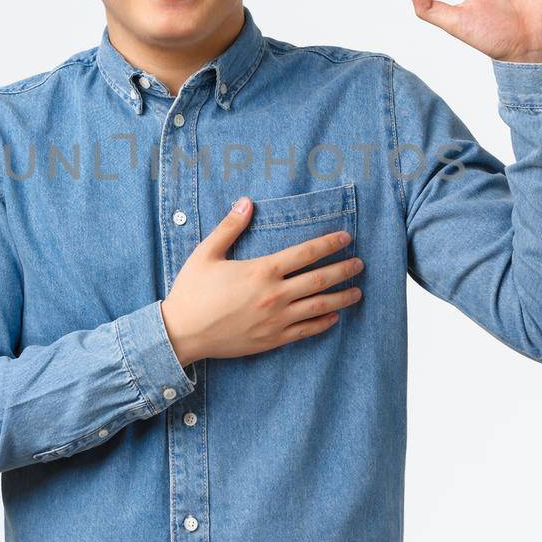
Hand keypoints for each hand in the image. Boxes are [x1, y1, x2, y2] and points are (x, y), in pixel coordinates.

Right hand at [160, 198, 364, 366]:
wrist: (182, 333)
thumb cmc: (192, 292)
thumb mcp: (207, 253)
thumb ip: (230, 227)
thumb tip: (246, 201)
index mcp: (262, 271)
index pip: (306, 253)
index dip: (329, 244)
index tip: (345, 238)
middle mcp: (274, 295)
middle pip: (319, 279)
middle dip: (343, 270)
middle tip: (359, 263)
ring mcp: (276, 320)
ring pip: (319, 307)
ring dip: (341, 298)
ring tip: (357, 291)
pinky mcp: (272, 339)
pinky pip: (305, 331)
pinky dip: (323, 323)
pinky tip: (334, 317)